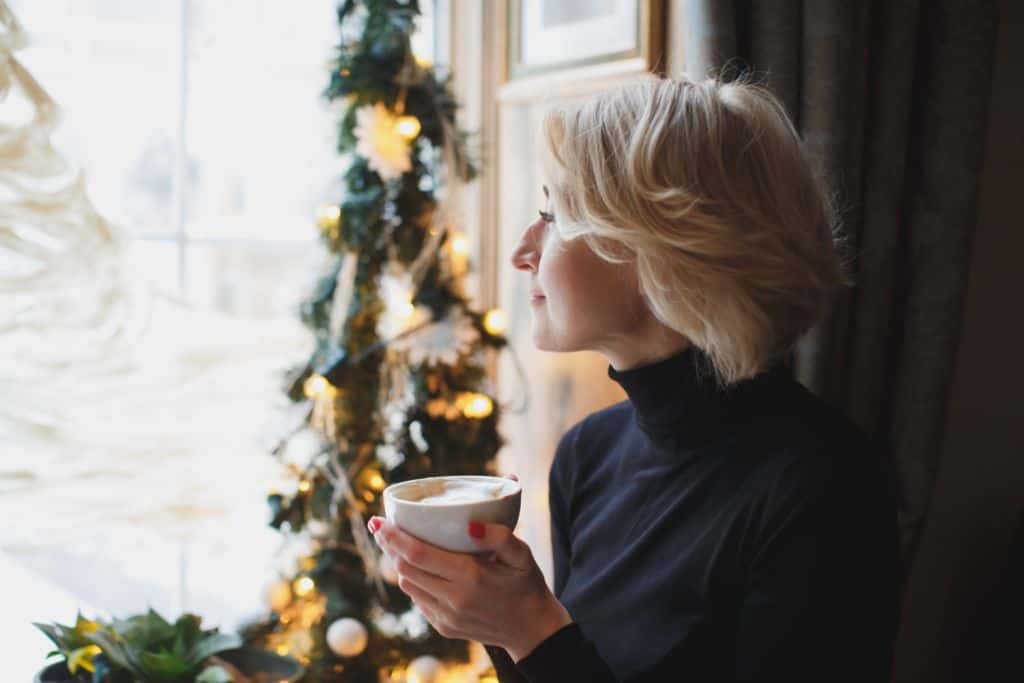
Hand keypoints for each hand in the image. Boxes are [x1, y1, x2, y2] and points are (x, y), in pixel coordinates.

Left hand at [368, 473, 572, 660]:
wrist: (532, 629)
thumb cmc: (526, 584)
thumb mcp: (522, 554)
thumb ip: (499, 535)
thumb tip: (470, 524)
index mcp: (471, 577)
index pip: (418, 554)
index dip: (393, 537)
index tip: (379, 521)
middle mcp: (454, 600)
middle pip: (405, 569)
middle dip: (388, 546)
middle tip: (381, 526)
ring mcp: (446, 617)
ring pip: (407, 585)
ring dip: (399, 563)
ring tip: (397, 544)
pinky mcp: (444, 627)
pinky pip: (418, 599)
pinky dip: (414, 580)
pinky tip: (419, 568)